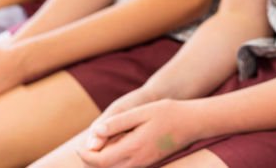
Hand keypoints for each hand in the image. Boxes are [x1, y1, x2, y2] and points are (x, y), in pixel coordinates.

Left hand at [79, 99, 196, 167]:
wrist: (194, 122)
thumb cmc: (168, 113)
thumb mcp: (142, 112)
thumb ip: (117, 123)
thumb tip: (95, 133)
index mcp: (133, 148)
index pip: (99, 161)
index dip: (86, 154)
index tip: (82, 144)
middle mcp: (137, 161)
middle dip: (92, 161)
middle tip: (89, 145)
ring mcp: (143, 164)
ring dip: (103, 162)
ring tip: (101, 145)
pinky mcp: (148, 163)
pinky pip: (125, 167)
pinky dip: (115, 161)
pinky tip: (118, 145)